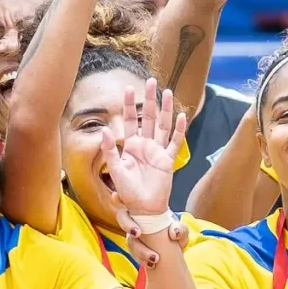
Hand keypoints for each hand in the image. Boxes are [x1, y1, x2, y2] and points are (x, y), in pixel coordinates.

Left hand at [100, 78, 183, 220]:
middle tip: (151, 81)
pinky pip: (175, 143)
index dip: (129, 104)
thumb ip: (109, 149)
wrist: (144, 207)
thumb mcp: (115, 169)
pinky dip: (179, 130)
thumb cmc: (128, 191)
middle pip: (148, 117)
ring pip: (163, 125)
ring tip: (168, 92)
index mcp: (131, 146)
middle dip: (149, 99)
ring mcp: (158, 151)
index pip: (130, 120)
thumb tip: (104, 129)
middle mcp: (145, 145)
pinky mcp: (168, 160)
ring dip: (166, 109)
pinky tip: (182, 116)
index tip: (128, 88)